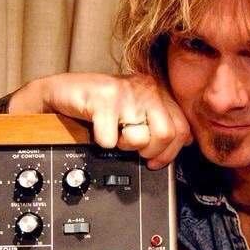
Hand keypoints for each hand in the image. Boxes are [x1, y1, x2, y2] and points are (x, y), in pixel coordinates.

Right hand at [9, 72, 192, 167]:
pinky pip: (111, 139)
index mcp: (159, 91)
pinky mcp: (104, 99)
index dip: (169, 153)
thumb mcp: (138, 110)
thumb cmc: (100, 104)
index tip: (155, 161)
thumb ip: (162, 121)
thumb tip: (186, 141)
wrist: (64, 91)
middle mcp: (146, 88)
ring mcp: (126, 92)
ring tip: (114, 134)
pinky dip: (103, 142)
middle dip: (149, 151)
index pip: (181, 129)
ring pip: (140, 139)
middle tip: (132, 148)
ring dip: (123, 146)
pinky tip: (98, 129)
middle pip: (166, 135)